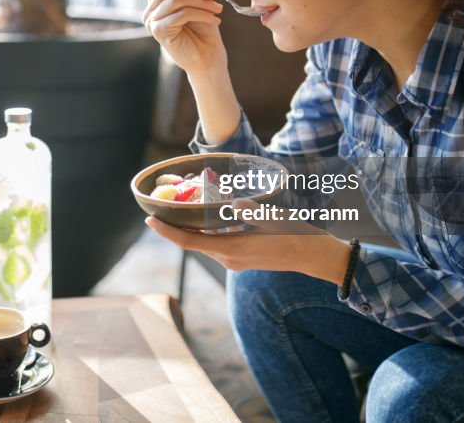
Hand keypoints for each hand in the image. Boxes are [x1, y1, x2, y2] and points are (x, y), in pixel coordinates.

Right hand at [142, 0, 226, 76]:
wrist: (208, 58)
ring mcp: (152, 22)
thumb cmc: (202, 30)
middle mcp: (150, 11)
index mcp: (156, 1)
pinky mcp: (159, 32)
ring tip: (216, 10)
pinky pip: (181, 13)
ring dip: (201, 2)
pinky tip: (215, 21)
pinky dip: (201, 14)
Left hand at [145, 200, 351, 283]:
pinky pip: (217, 242)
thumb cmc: (295, 235)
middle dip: (175, 225)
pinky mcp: (241, 257)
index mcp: (232, 250)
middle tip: (160, 206)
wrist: (314, 255)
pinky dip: (207, 229)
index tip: (149, 221)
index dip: (167, 232)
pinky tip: (207, 213)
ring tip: (179, 206)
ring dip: (192, 227)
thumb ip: (249, 211)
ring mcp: (234, 260)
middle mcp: (228, 258)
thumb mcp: (272, 218)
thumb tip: (231, 203)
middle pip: (193, 242)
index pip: (190, 242)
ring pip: (205, 242)